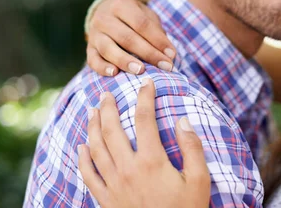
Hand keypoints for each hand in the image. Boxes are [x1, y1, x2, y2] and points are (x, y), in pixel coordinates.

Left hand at [78, 79, 209, 207]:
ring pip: (96, 148)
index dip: (145, 97)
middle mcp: (128, 169)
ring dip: (92, 126)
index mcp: (152, 161)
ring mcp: (113, 185)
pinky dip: (82, 159)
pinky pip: (89, 175)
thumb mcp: (199, 180)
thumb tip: (183, 119)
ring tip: (93, 111)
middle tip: (107, 93)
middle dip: (109, 107)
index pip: (145, 119)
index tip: (146, 83)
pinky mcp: (106, 200)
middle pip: (112, 129)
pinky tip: (81, 146)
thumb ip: (192, 147)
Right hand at [86, 0, 176, 76]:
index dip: (158, 40)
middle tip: (165, 66)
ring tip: (140, 70)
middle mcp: (104, 18)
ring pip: (108, 48)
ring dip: (125, 61)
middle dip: (148, 53)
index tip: (172, 54)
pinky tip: (114, 73)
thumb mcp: (145, 15)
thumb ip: (156, 31)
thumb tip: (169, 53)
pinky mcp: (89, 48)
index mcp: (121, 5)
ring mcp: (94, 34)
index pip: (141, 24)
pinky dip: (102, 67)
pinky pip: (93, 60)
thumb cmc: (132, 16)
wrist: (104, 10)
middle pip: (127, 37)